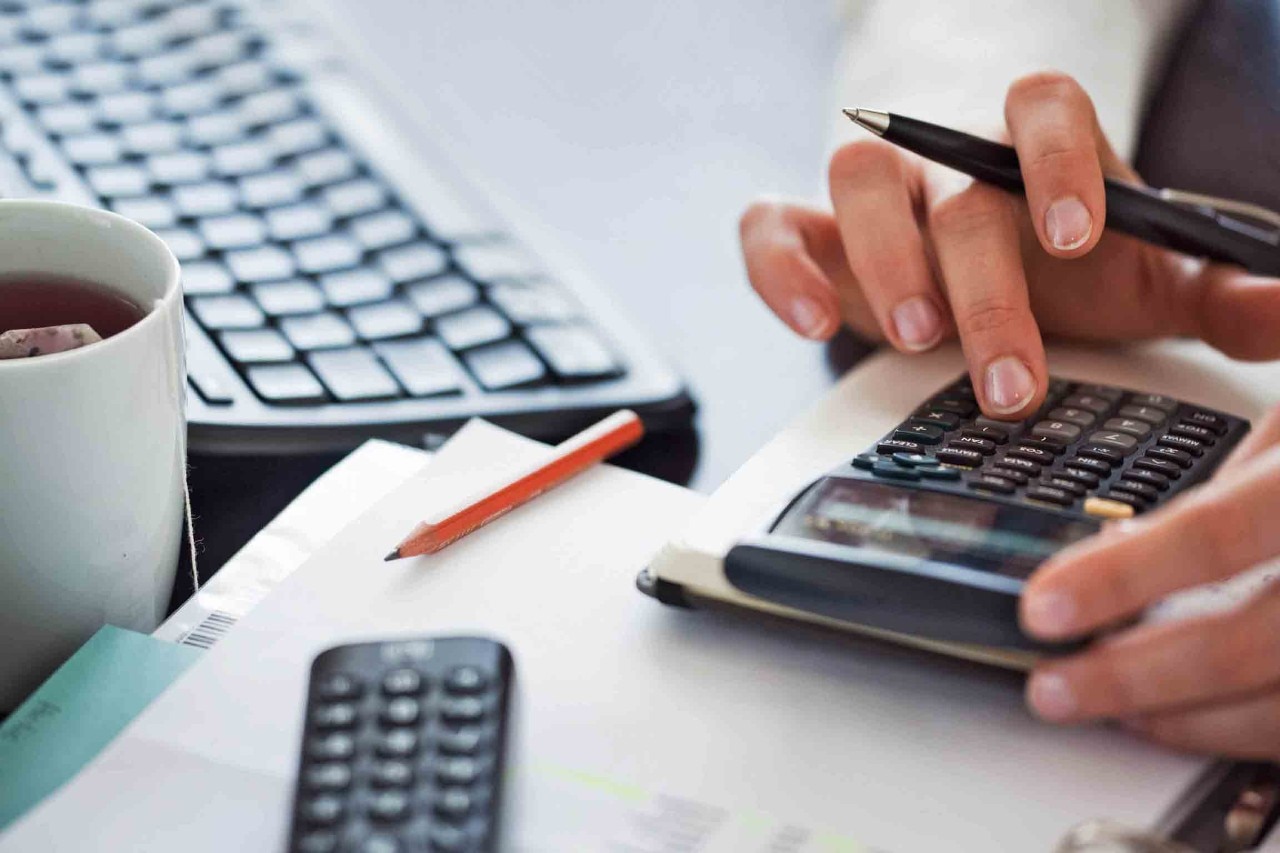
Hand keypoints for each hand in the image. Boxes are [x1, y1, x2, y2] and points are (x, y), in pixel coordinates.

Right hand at [739, 71, 1279, 418]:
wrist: (978, 246)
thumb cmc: (1068, 260)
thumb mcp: (1150, 273)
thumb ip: (1218, 288)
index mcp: (1038, 150)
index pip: (1042, 105)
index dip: (1054, 159)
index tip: (1077, 234)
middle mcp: (950, 159)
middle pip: (957, 186)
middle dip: (984, 286)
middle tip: (1010, 378)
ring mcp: (875, 192)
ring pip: (857, 179)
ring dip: (883, 259)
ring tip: (917, 340)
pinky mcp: (808, 230)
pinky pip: (769, 226)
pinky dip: (779, 268)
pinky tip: (815, 321)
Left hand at [1020, 405, 1279, 759]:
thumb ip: (1252, 460)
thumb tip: (1141, 533)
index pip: (1221, 531)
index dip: (1126, 577)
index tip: (1044, 609)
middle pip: (1258, 644)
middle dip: (1138, 677)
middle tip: (1056, 688)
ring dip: (1196, 722)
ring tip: (1118, 710)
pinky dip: (1258, 731)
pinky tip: (1203, 721)